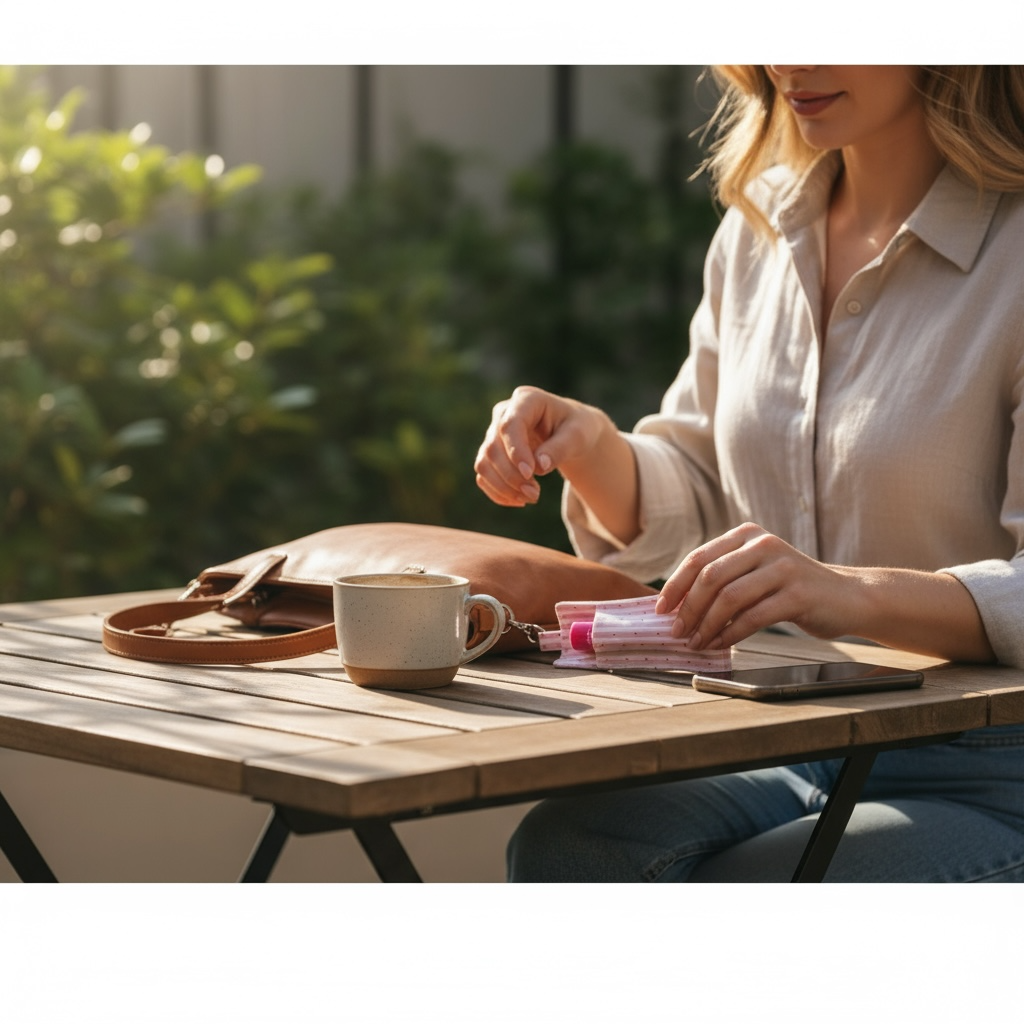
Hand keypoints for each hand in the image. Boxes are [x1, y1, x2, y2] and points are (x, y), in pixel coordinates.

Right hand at [474, 386, 608, 506]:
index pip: (510, 425)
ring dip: (504, 487)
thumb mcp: (578, 436)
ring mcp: (494, 433)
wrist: (570, 433)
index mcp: (526, 399)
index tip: (531, 474)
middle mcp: (504, 413)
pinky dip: (498, 492)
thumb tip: (539, 467)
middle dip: (512, 476)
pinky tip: (518, 500)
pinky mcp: (491, 453)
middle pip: (493, 447)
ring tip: (531, 498)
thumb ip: (560, 448)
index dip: (516, 451)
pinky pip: (484, 475)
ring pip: (484, 463)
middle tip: (535, 494)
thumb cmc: (576, 429)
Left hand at [655, 522, 858, 649]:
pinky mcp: (797, 594)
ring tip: (697, 643)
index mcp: (746, 535)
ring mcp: (782, 567)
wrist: (848, 597)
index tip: (660, 610)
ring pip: (729, 598)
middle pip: (710, 577)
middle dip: (688, 608)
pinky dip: (731, 634)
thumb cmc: (792, 588)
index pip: (698, 558)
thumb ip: (724, 579)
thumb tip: (678, 607)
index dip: (675, 586)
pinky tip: (721, 644)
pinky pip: (753, 617)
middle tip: (677, 632)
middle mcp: (763, 545)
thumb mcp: (756, 571)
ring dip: (706, 625)